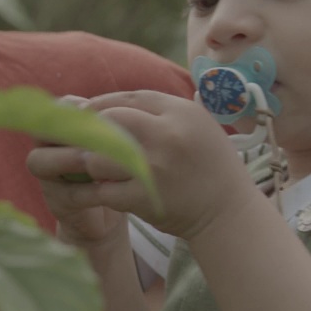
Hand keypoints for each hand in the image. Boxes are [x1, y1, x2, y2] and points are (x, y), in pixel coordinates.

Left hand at [32, 90, 252, 241]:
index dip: (104, 103)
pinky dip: (97, 190)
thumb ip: (161, 113)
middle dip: (92, 127)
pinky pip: (104, 189)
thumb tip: (113, 105)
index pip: (130, 97)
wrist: (230, 212)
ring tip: (93, 166)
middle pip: (112, 119)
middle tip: (80, 137)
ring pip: (101, 154)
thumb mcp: (197, 127)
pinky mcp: (146, 196)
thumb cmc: (211, 167)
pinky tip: (99, 189)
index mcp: (182, 112)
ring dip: (91, 161)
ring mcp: (156, 165)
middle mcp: (169, 134)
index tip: (89, 112)